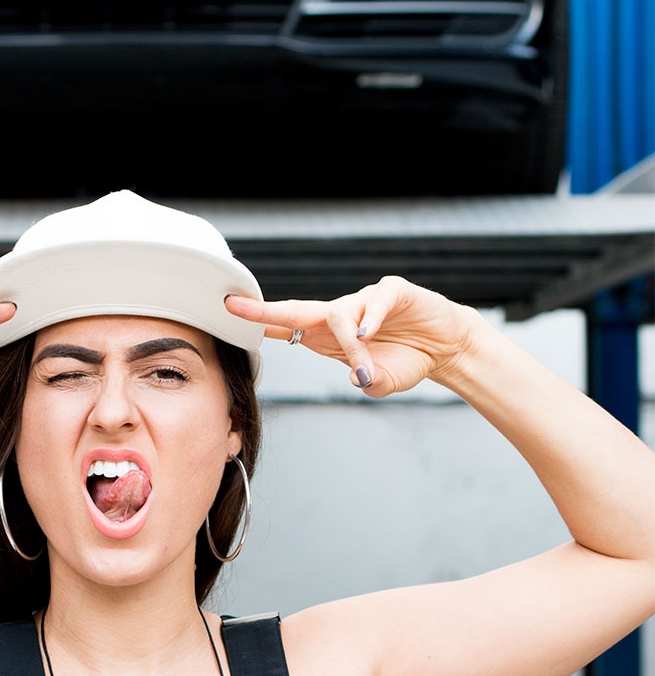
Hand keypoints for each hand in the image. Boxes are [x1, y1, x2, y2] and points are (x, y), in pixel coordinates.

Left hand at [226, 276, 478, 397]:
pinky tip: (368, 333)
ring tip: (364, 368)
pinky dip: (372, 317)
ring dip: (350, 345)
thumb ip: (368, 383)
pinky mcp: (394, 292)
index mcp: (329, 336)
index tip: (228, 317)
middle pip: (297, 309)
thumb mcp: (383, 383)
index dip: (260, 322)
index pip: (287, 326)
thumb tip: (358, 377)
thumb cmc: (407, 361)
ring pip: (342, 316)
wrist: (445, 347)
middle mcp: (342, 315)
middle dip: (265, 309)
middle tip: (235, 306)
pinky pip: (377, 301)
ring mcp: (366, 301)